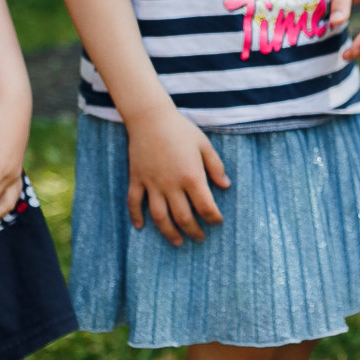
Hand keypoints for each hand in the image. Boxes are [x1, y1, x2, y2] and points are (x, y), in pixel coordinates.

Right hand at [126, 105, 230, 243]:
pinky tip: (140, 227)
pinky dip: (135, 217)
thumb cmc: (181, 130)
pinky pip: (134, 202)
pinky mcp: (136, 179)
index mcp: (191, 176)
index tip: (217, 222)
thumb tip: (225, 186)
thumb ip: (215, 167)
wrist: (150, 117)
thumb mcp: (204, 145)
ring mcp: (152, 183)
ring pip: (159, 217)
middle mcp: (171, 184)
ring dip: (169, 232)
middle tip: (200, 238)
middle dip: (194, 231)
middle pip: (183, 217)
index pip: (206, 207)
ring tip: (177, 242)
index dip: (214, 218)